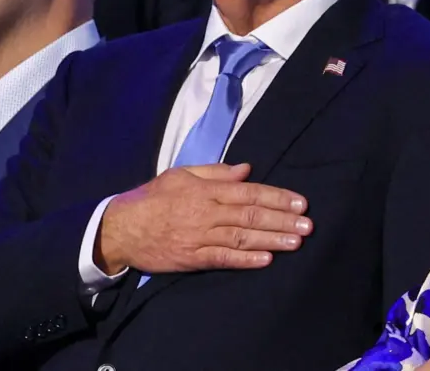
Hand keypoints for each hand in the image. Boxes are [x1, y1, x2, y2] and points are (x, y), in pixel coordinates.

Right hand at [94, 163, 311, 274]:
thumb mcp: (181, 174)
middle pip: (251, 216)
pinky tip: (267, 260)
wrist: (121, 229)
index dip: (277, 198)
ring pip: (242, 238)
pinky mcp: (193, 258)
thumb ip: (216, 172)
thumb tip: (247, 169)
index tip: (300, 202)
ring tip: (296, 242)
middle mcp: (206, 212)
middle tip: (308, 225)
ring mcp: (200, 237)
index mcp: (205, 190)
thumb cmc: (152, 198)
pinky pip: (223, 259)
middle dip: (282, 220)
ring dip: (272, 240)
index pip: (249, 193)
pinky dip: (246, 261)